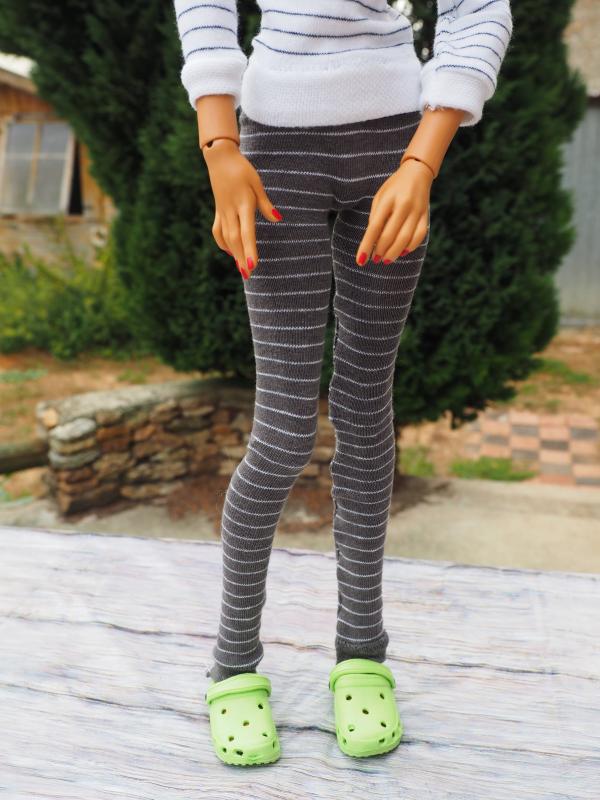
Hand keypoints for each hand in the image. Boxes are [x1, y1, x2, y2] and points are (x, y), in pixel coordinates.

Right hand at [203, 138, 281, 278]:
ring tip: (242, 269)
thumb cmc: (242, 169)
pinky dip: (224, 243)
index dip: (250, 249)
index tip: (254, 265)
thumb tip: (278, 219)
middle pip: (235, 240)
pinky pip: (218, 231)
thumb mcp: (257, 183)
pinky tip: (231, 252)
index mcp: (243, 204)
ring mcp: (222, 212)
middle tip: (248, 275)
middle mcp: (231, 210)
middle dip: (242, 258)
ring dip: (234, 254)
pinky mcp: (218, 211)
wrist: (219, 157)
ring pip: (226, 238)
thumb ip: (266, 204)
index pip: (246, 232)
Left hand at [355, 158, 432, 265]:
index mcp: (388, 199)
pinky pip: (419, 236)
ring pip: (405, 239)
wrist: (418, 173)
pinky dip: (410, 247)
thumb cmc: (393, 188)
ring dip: (393, 253)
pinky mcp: (425, 216)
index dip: (366, 246)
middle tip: (375, 259)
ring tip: (386, 259)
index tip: (360, 261)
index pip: (374, 227)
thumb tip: (372, 242)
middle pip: (390, 235)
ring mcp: (416, 211)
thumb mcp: (380, 197)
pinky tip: (401, 252)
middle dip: (380, 251)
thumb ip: (375, 217)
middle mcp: (403, 205)